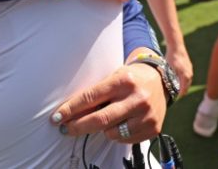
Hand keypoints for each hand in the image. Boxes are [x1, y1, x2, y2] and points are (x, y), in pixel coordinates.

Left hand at [51, 60, 166, 142]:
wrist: (160, 80)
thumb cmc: (130, 78)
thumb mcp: (114, 77)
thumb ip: (97, 93)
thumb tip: (71, 113)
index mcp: (123, 81)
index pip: (91, 97)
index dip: (71, 109)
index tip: (57, 117)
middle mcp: (136, 98)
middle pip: (100, 119)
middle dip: (77, 126)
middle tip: (64, 129)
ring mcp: (146, 115)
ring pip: (112, 133)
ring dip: (102, 130)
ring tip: (106, 119)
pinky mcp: (153, 128)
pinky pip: (125, 140)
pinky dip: (117, 135)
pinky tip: (120, 124)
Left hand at [165, 46, 192, 96]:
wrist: (176, 46)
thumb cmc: (171, 57)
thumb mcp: (168, 69)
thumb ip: (169, 78)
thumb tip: (167, 87)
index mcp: (185, 76)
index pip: (182, 90)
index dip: (177, 95)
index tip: (172, 99)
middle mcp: (189, 75)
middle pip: (186, 87)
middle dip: (180, 92)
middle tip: (173, 96)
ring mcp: (190, 70)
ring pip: (187, 82)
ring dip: (182, 86)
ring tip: (175, 89)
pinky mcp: (189, 67)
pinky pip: (187, 77)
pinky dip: (183, 80)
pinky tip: (177, 80)